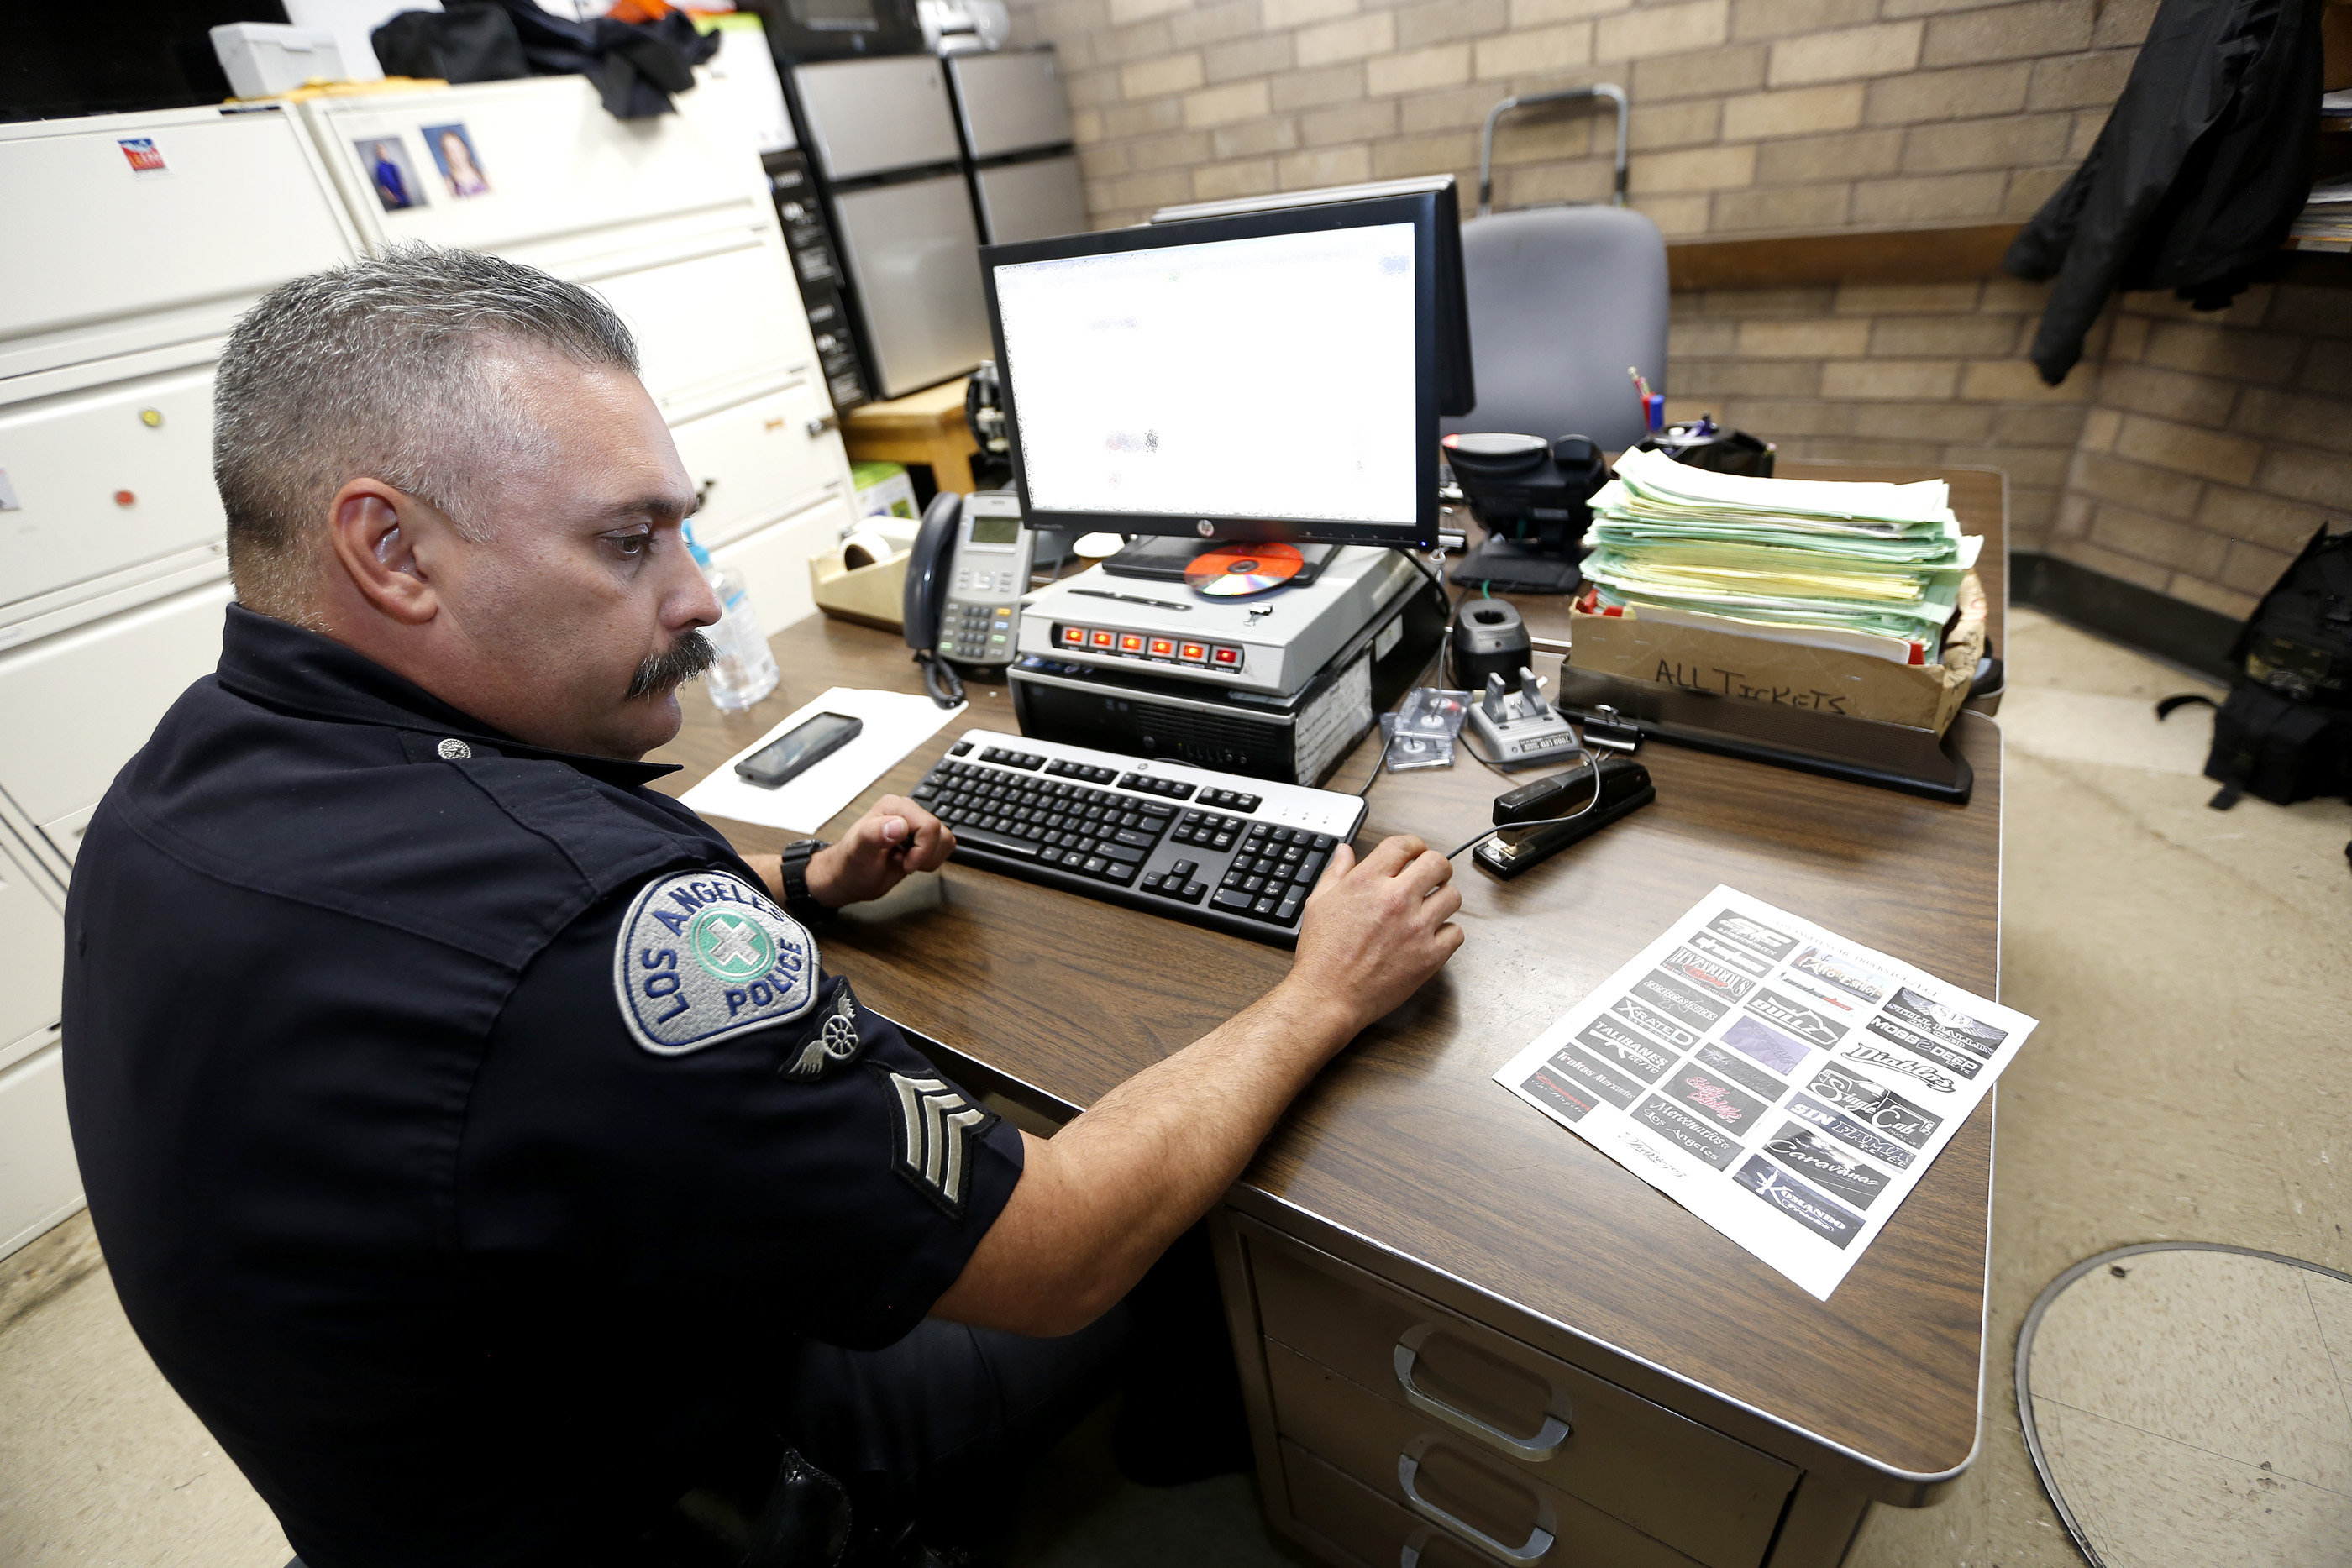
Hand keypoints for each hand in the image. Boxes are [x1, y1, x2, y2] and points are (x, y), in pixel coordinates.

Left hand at [804, 795, 955, 906]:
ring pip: (945, 840)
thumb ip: (875, 835)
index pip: (928, 825)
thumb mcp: (858, 852)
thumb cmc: (850, 865)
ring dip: (927, 858)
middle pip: (939, 833)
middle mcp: (907, 812)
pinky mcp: (921, 838)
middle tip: (901, 861)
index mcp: (894, 807)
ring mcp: (915, 825)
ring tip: (904, 860)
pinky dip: (930, 860)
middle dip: (924, 855)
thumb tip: (899, 826)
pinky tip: (909, 861)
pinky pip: (944, 847)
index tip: (903, 862)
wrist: (849, 879)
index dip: (921, 850)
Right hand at [1281, 835, 1463, 1037]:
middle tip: (1432, 877)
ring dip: (1443, 899)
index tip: (1415, 853)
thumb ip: (1336, 873)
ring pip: (1453, 897)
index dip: (1413, 846)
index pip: (1404, 845)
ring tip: (1431, 909)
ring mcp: (1416, 928)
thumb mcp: (1319, 904)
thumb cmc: (1321, 955)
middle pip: (1437, 864)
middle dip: (1436, 867)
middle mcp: (1395, 899)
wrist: (1328, 996)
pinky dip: (1447, 934)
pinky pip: (1456, 933)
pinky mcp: (1429, 956)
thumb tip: (1345, 852)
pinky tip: (1432, 937)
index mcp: (1367, 882)